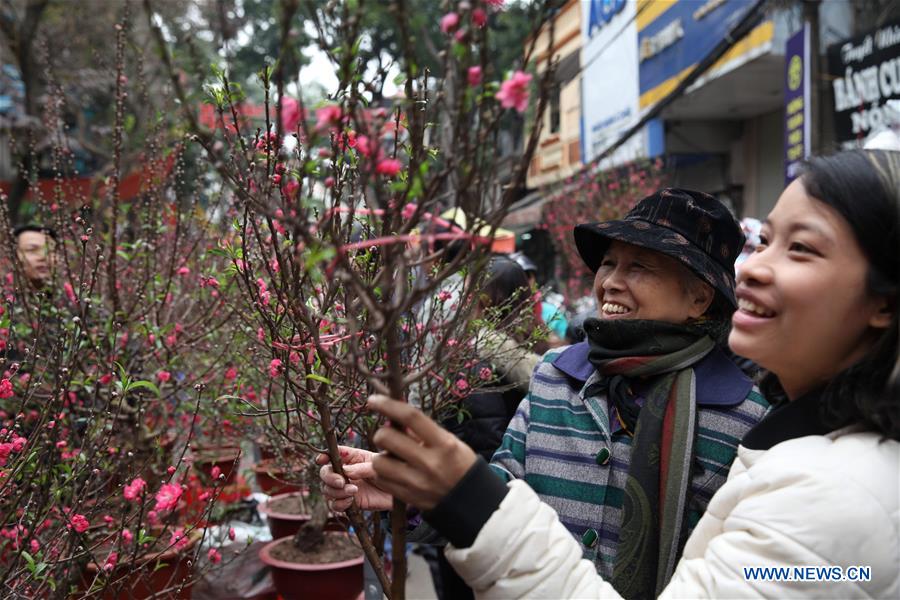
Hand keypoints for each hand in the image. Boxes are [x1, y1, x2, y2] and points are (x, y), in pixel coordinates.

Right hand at [315, 446, 392, 511]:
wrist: (400, 494)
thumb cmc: (391, 473)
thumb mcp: (378, 466)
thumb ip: (361, 468)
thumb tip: (345, 471)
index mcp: (352, 457)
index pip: (333, 454)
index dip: (324, 456)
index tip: (321, 460)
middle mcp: (345, 472)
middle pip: (325, 473)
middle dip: (329, 477)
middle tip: (341, 482)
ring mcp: (345, 488)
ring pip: (327, 490)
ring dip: (336, 491)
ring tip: (353, 491)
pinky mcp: (349, 502)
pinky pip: (335, 505)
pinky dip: (339, 503)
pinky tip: (350, 501)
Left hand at [368, 394, 476, 510]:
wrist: (470, 499)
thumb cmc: (458, 463)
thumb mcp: (448, 441)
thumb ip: (421, 430)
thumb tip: (392, 416)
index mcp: (443, 444)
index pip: (410, 417)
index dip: (388, 405)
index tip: (374, 400)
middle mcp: (429, 463)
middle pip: (387, 438)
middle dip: (382, 433)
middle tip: (389, 436)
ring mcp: (416, 482)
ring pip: (378, 462)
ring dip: (381, 456)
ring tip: (392, 457)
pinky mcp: (407, 497)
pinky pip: (381, 480)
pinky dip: (382, 473)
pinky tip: (392, 470)